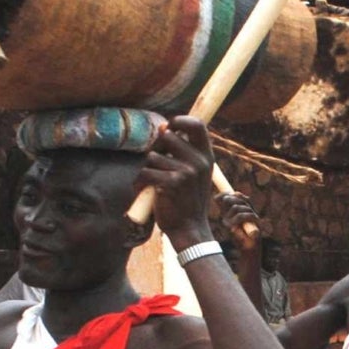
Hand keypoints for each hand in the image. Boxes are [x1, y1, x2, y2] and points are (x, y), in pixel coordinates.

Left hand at [138, 117, 215, 244]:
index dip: (180, 120)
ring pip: (153, 156)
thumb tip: (162, 127)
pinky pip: (146, 172)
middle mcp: (199, 161)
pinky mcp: (172, 183)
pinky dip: (141, 182)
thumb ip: (182, 151)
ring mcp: (187, 172)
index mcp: (206, 156)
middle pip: (167, 136)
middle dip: (156, 149)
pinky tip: (148, 190)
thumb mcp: (195, 173)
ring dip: (148, 169)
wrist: (190, 228)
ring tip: (154, 183)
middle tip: (157, 165)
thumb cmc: (187, 200)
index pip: (197, 124)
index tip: (169, 125)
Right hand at [216, 189, 260, 239]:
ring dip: (249, 210)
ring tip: (254, 217)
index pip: (220, 198)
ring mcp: (225, 223)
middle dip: (241, 200)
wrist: (251, 248)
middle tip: (250, 208)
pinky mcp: (230, 228)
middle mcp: (223, 218)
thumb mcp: (249, 212)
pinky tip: (256, 220)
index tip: (234, 193)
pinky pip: (240, 216)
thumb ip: (244, 202)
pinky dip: (251, 216)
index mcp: (226, 214)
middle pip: (228, 199)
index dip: (226, 193)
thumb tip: (236, 192)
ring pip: (236, 207)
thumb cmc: (251, 230)